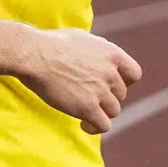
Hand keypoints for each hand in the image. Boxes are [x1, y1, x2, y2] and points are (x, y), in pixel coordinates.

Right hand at [19, 28, 142, 134]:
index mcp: (111, 53)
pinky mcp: (88, 107)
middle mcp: (110, 72)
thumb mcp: (81, 38)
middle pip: (120, 95)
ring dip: (100, 112)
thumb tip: (101, 56)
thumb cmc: (50, 43)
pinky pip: (103, 125)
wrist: (32, 54)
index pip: (134, 74)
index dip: (124, 82)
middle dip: (106, 97)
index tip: (110, 85)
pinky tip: (83, 125)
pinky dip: (94, 127)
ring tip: (83, 111)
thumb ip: (97, 50)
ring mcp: (100, 90)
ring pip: (113, 111)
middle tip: (87, 97)